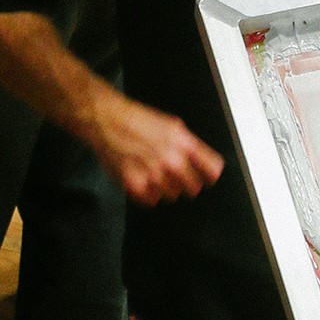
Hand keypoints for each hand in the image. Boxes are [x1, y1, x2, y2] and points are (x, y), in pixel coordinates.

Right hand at [91, 88, 224, 204]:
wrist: (107, 120)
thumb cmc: (137, 120)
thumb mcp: (172, 125)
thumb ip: (190, 146)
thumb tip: (204, 163)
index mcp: (183, 143)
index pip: (212, 169)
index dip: (210, 174)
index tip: (208, 177)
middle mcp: (170, 160)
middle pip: (194, 188)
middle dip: (188, 183)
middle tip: (178, 176)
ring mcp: (153, 174)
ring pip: (173, 195)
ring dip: (167, 187)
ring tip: (155, 173)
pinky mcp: (135, 184)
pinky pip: (152, 200)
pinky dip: (149, 193)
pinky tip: (144, 179)